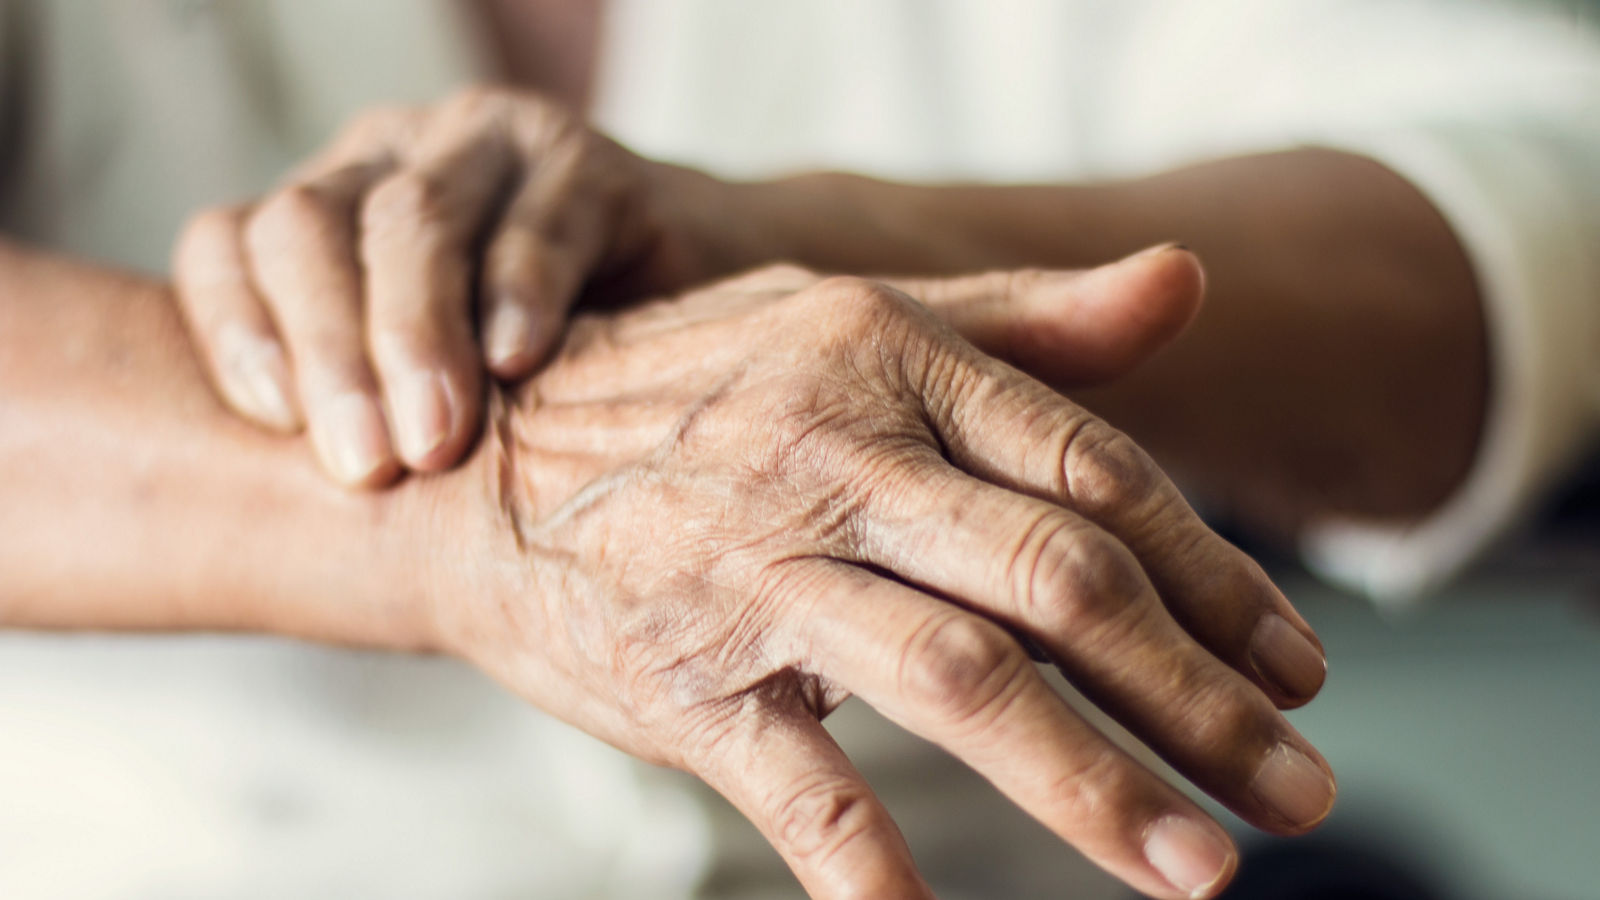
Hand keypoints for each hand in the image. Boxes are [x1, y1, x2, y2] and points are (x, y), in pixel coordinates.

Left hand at [172, 87, 700, 485]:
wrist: (704, 332)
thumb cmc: (538, 393)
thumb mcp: (430, 404)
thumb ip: (363, 426)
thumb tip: (279, 544)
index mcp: (324, 219)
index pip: (229, 244)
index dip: (233, 329)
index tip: (276, 427)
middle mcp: (387, 163)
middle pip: (308, 226)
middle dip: (327, 351)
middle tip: (366, 467)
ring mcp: (485, 148)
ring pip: (413, 219)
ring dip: (415, 333)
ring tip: (435, 438)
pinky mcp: (588, 164)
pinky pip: (539, 221)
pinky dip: (522, 292)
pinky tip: (519, 362)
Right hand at [432, 253, 1332, 899]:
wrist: (480, 462)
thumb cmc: (694, 392)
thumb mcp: (851, 317)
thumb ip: (1022, 318)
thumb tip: (1188, 280)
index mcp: (892, 361)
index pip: (1096, 476)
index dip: (1217, 579)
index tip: (1301, 668)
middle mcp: (836, 458)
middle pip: (1056, 583)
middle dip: (1195, 697)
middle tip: (1301, 790)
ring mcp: (757, 570)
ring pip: (957, 679)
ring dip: (1088, 783)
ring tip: (1199, 869)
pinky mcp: (685, 676)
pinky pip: (795, 780)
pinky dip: (869, 864)